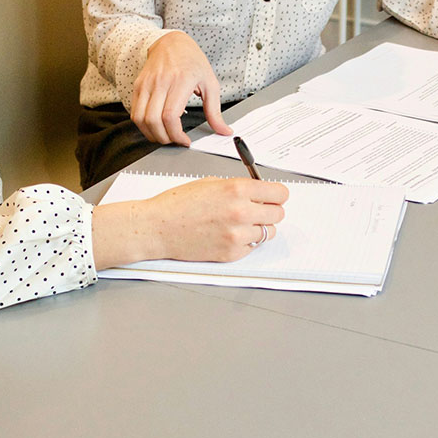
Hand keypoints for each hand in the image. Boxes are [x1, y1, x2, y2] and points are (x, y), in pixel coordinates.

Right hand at [91, 178, 288, 267]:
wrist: (158, 227)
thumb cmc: (178, 204)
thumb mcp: (211, 183)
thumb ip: (238, 187)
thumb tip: (259, 192)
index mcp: (237, 189)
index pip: (280, 194)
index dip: (276, 194)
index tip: (272, 196)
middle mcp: (241, 212)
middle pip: (278, 214)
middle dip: (269, 210)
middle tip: (256, 210)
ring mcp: (237, 235)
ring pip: (268, 232)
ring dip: (258, 227)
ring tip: (239, 223)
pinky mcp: (231, 253)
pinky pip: (252, 247)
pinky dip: (245, 242)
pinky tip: (228, 235)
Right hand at [131, 31, 231, 145]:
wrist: (172, 43)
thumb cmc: (192, 61)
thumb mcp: (210, 83)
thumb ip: (215, 111)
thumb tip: (224, 130)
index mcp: (181, 81)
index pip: (170, 116)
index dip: (176, 135)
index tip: (185, 141)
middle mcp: (160, 82)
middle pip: (153, 121)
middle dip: (164, 138)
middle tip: (175, 140)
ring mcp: (146, 84)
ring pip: (140, 119)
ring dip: (151, 134)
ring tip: (164, 136)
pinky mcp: (138, 86)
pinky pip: (135, 112)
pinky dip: (143, 125)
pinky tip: (155, 126)